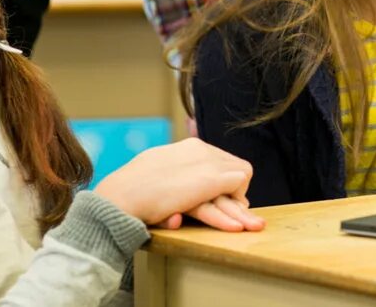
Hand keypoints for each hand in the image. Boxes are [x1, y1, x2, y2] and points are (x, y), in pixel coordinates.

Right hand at [94, 138, 263, 230]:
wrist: (120, 194)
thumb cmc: (134, 188)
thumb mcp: (160, 173)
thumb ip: (177, 177)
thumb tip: (184, 205)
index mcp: (190, 148)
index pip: (222, 160)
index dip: (225, 183)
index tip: (224, 201)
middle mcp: (201, 151)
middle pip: (234, 170)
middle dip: (238, 195)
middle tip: (241, 215)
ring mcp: (204, 165)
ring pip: (237, 181)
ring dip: (243, 209)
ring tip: (255, 225)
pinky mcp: (205, 181)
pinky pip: (233, 189)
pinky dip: (236, 210)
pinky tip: (237, 227)